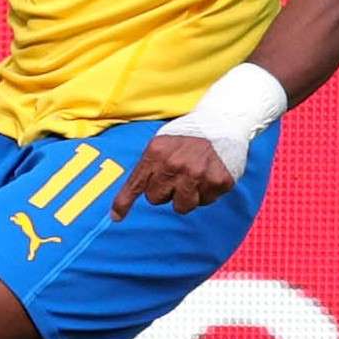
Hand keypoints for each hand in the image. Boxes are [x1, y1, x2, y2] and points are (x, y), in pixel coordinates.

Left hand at [110, 134, 234, 220]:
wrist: (222, 121)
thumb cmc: (188, 134)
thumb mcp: (162, 142)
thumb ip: (149, 165)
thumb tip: (137, 192)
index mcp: (157, 152)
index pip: (136, 183)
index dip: (124, 203)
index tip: (116, 217)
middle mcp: (175, 165)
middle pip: (157, 199)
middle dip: (165, 191)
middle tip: (176, 175)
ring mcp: (197, 175)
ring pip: (181, 207)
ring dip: (185, 196)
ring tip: (193, 177)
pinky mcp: (218, 182)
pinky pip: (205, 202)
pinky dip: (206, 192)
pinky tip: (209, 174)